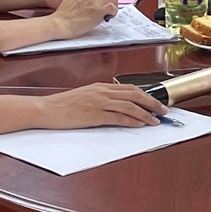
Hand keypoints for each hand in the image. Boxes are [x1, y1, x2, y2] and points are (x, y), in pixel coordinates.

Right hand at [40, 83, 166, 128]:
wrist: (47, 109)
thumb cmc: (63, 105)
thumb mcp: (85, 95)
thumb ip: (101, 97)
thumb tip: (117, 105)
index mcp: (101, 86)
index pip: (130, 88)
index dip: (146, 94)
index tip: (156, 101)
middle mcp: (103, 92)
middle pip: (135, 95)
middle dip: (152, 102)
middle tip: (163, 110)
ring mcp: (99, 103)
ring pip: (130, 106)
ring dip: (146, 114)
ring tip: (155, 120)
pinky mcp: (95, 115)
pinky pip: (118, 118)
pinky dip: (132, 121)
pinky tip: (140, 124)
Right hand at [50, 0, 117, 38]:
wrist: (59, 23)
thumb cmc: (62, 17)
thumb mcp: (71, 1)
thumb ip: (81, 0)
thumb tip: (87, 5)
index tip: (102, 4)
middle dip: (109, 1)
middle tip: (108, 9)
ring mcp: (95, 2)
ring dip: (113, 5)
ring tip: (110, 12)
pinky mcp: (99, 10)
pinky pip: (113, 7)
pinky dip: (114, 11)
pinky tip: (110, 16)